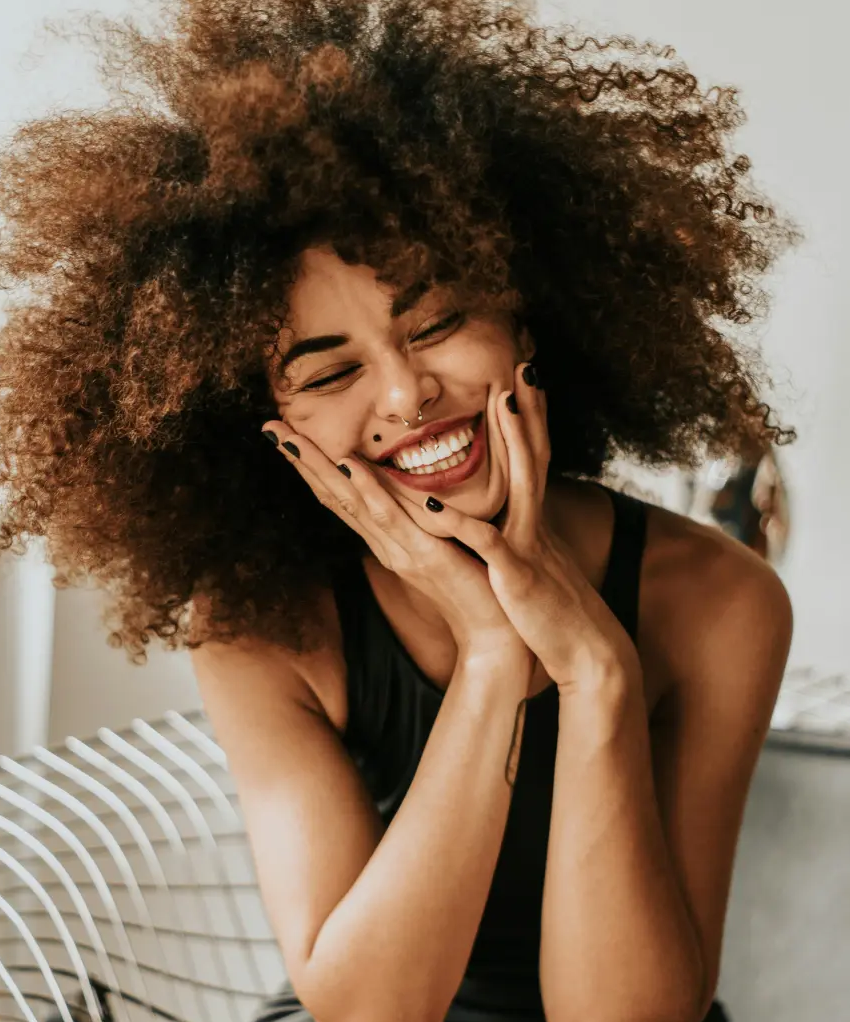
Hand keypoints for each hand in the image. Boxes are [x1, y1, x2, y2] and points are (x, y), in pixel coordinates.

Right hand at [260, 419, 533, 675]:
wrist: (495, 633)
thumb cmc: (475, 586)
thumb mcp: (442, 543)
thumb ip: (422, 519)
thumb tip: (410, 489)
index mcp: (387, 539)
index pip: (341, 496)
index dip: (313, 466)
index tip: (286, 434)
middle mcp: (385, 544)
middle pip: (334, 496)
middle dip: (302, 461)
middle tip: (269, 427)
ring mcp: (401, 550)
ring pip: (352, 502)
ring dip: (320, 469)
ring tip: (291, 439)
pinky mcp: (425, 556)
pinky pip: (392, 519)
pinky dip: (369, 491)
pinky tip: (350, 467)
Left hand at [418, 362, 641, 694]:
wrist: (587, 655)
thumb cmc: (554, 616)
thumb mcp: (537, 569)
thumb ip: (521, 541)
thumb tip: (509, 525)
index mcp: (534, 523)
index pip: (534, 461)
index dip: (531, 421)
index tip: (524, 381)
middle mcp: (534, 525)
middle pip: (536, 456)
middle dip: (530, 411)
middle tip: (525, 366)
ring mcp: (528, 546)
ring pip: (521, 483)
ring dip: (514, 441)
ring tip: (502, 402)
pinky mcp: (516, 574)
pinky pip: (486, 541)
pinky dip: (460, 521)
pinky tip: (435, 501)